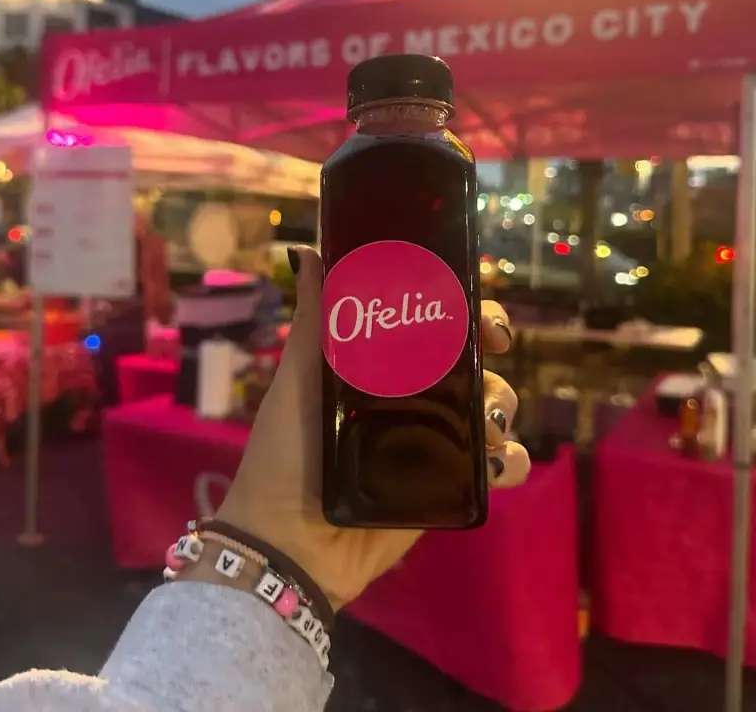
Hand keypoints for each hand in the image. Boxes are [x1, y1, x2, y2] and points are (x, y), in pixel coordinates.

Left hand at [218, 247, 529, 608]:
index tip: (475, 306)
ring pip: (491, 406)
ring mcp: (433, 442)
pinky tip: (494, 463)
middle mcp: (411, 397)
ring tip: (483, 422)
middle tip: (494, 348)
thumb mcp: (297, 381)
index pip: (431, 323)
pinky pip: (497, 466)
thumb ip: (312, 321)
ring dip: (500, 404)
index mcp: (379, 367)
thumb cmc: (287, 454)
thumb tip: (308, 251)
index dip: (461, 308)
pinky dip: (508, 461)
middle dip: (490, 348)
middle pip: (471, 358)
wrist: (291, 543)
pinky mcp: (448, 487)